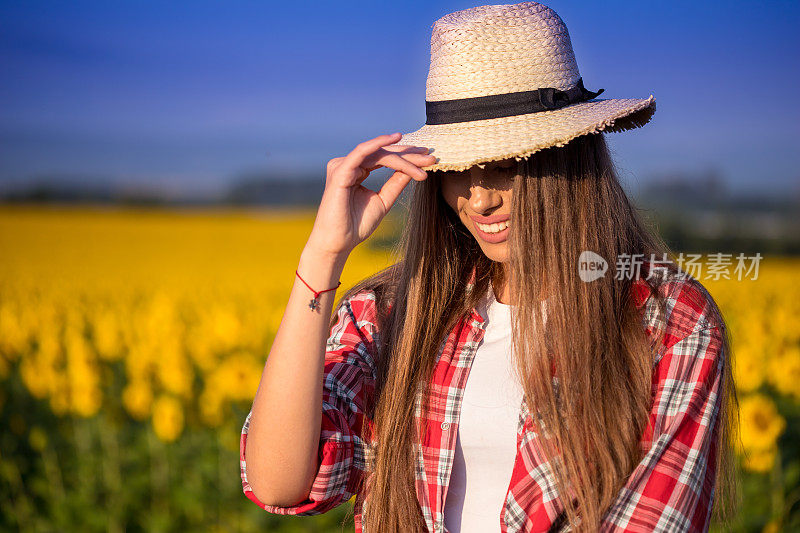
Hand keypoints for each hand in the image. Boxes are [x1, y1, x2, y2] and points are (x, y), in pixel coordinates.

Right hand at [305, 132, 435, 257]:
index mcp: (357, 171)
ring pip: (378, 154)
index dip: (407, 158)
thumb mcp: (383, 201)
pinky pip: (361, 153)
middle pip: (383, 153)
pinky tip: (394, 139)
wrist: (338, 243)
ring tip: (423, 159)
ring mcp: (343, 166)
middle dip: (409, 154)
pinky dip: (377, 144)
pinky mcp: (340, 171)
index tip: (429, 160)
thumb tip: (414, 169)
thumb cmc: (356, 225)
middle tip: (431, 156)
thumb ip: (396, 183)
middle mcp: (349, 165)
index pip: (385, 158)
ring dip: (402, 156)